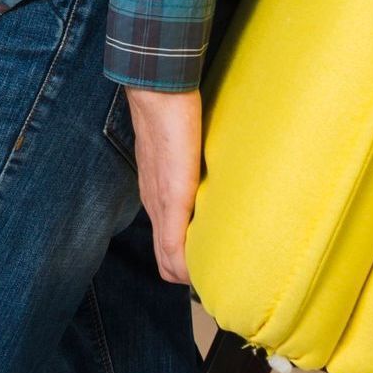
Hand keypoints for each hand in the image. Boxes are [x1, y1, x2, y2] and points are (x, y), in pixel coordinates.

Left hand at [123, 83, 202, 282]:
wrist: (157, 94)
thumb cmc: (173, 117)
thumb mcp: (182, 152)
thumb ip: (191, 170)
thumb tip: (212, 181)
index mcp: (157, 198)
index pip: (165, 251)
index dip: (187, 266)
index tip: (213, 266)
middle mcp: (154, 207)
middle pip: (166, 265)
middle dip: (190, 277)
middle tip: (218, 275)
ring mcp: (160, 206)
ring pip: (169, 263)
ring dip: (191, 273)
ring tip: (217, 271)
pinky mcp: (172, 200)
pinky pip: (175, 249)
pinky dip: (189, 265)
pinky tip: (208, 266)